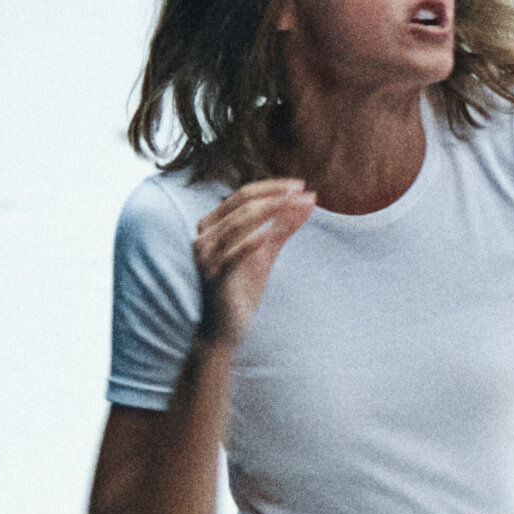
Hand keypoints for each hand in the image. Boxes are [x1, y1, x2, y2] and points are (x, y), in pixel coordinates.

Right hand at [188, 178, 316, 347]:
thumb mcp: (267, 251)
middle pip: (240, 204)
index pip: (242, 195)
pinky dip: (249, 243)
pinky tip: (268, 234)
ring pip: (236, 224)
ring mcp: (206, 257)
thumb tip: (308, 200)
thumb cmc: (243, 286)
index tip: (300, 185)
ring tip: (295, 205)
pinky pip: (231, 255)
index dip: (272, 187)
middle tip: (302, 191)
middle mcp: (205, 236)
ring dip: (269, 212)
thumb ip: (284, 225)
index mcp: (213, 225)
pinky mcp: (213, 277)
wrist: (226, 328)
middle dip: (274, 195)